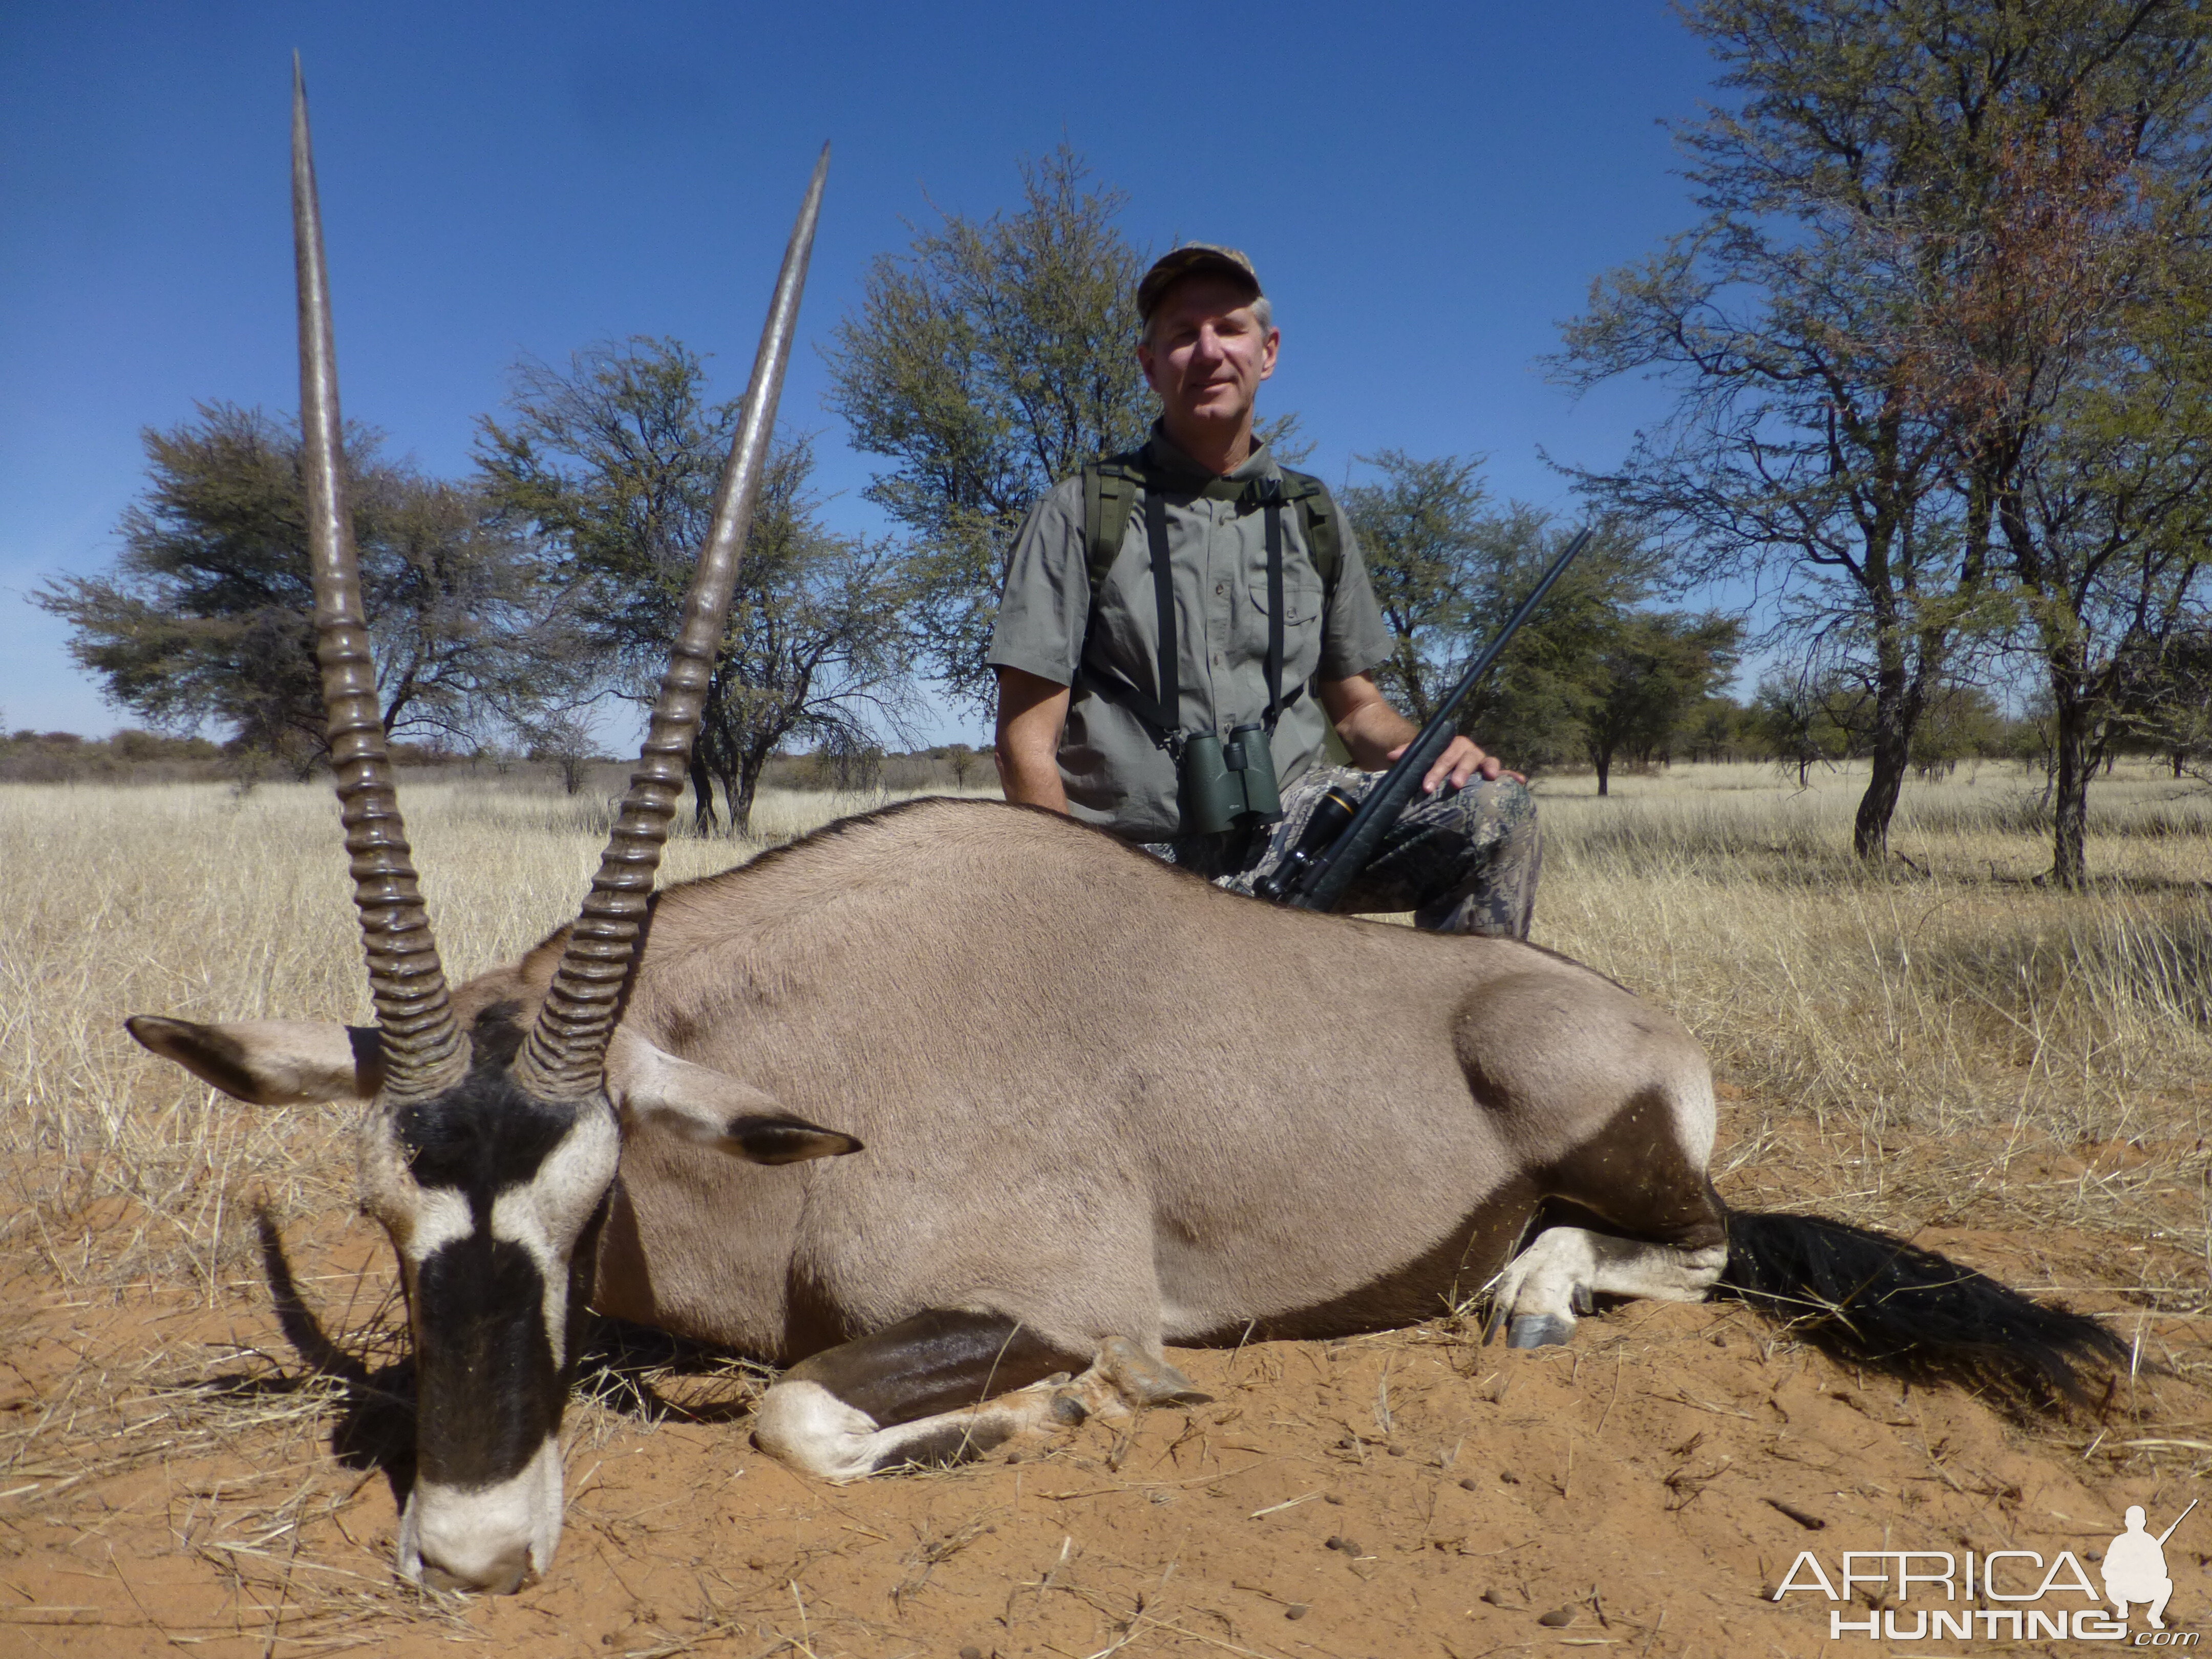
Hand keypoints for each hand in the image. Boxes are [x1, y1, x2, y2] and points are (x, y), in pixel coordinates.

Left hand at [1384, 734, 1522, 792]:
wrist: (1443, 759)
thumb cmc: (1431, 761)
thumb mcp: (1419, 757)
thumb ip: (1407, 755)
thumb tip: (1392, 757)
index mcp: (1450, 745)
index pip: (1443, 756)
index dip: (1436, 770)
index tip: (1427, 786)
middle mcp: (1467, 751)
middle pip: (1465, 758)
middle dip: (1460, 771)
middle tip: (1454, 785)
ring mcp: (1481, 760)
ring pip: (1487, 760)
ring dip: (1488, 767)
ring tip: (1489, 776)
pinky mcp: (1491, 770)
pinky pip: (1505, 772)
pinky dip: (1512, 775)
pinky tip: (1521, 781)